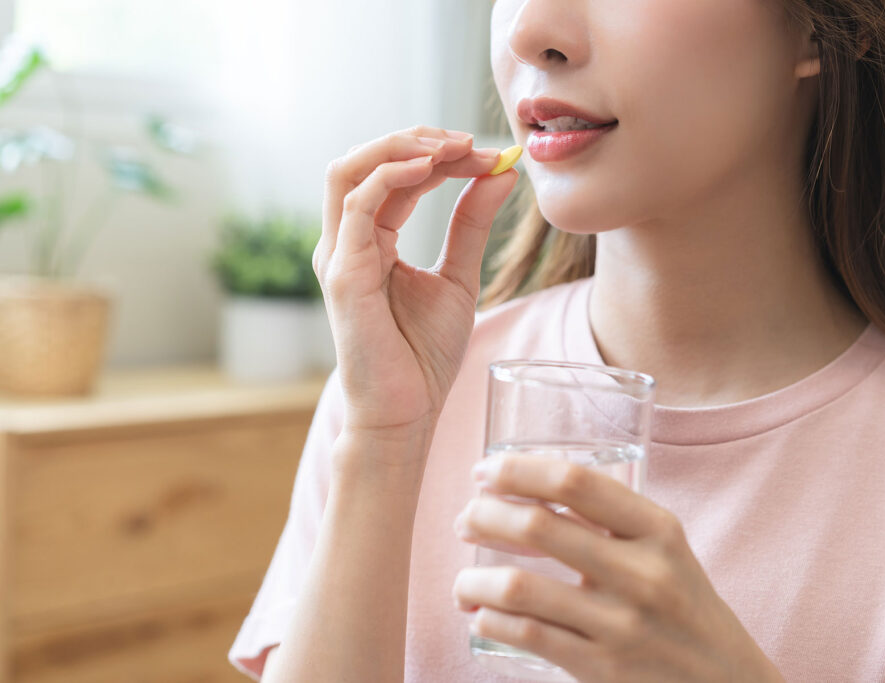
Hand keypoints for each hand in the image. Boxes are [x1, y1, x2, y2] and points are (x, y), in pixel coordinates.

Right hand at [315, 126, 517, 445]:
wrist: (407, 410)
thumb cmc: (423, 354)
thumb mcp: (459, 276)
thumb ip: (471, 224)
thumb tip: (499, 173)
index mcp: (370, 239)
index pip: (398, 177)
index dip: (441, 156)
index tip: (489, 155)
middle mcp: (347, 240)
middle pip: (364, 160)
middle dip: (417, 140)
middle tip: (469, 142)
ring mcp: (338, 254)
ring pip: (349, 169)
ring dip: (401, 146)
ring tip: (451, 147)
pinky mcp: (342, 272)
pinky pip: (357, 204)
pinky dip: (392, 174)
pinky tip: (432, 167)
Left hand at [452, 455, 784, 681]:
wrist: (728, 682)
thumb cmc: (683, 604)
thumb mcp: (666, 549)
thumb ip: (612, 519)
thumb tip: (527, 489)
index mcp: (658, 529)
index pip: (575, 482)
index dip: (518, 469)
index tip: (485, 470)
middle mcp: (643, 572)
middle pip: (537, 526)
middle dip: (483, 516)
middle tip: (466, 520)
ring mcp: (621, 624)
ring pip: (519, 587)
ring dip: (473, 580)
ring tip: (463, 581)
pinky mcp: (602, 669)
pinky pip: (526, 636)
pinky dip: (490, 621)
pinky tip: (480, 616)